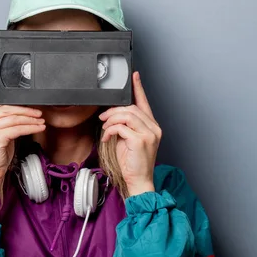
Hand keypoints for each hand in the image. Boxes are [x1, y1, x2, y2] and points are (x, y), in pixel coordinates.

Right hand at [0, 64, 45, 184]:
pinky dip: (30, 127)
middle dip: (26, 109)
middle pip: (7, 108)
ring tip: (42, 121)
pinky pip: (17, 128)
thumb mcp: (0, 134)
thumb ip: (5, 121)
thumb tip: (23, 111)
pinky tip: (38, 127)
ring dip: (31, 119)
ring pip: (13, 118)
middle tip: (39, 112)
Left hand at [99, 71, 161, 195]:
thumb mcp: (129, 140)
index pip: (145, 102)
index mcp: (152, 126)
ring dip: (111, 120)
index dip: (138, 88)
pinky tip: (107, 137)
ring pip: (126, 115)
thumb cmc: (133, 162)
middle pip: (131, 108)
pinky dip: (110, 130)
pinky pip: (121, 127)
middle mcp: (154, 128)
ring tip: (105, 128)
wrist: (138, 180)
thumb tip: (113, 115)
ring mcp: (149, 134)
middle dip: (114, 110)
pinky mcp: (140, 141)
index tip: (134, 75)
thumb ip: (125, 126)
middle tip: (103, 118)